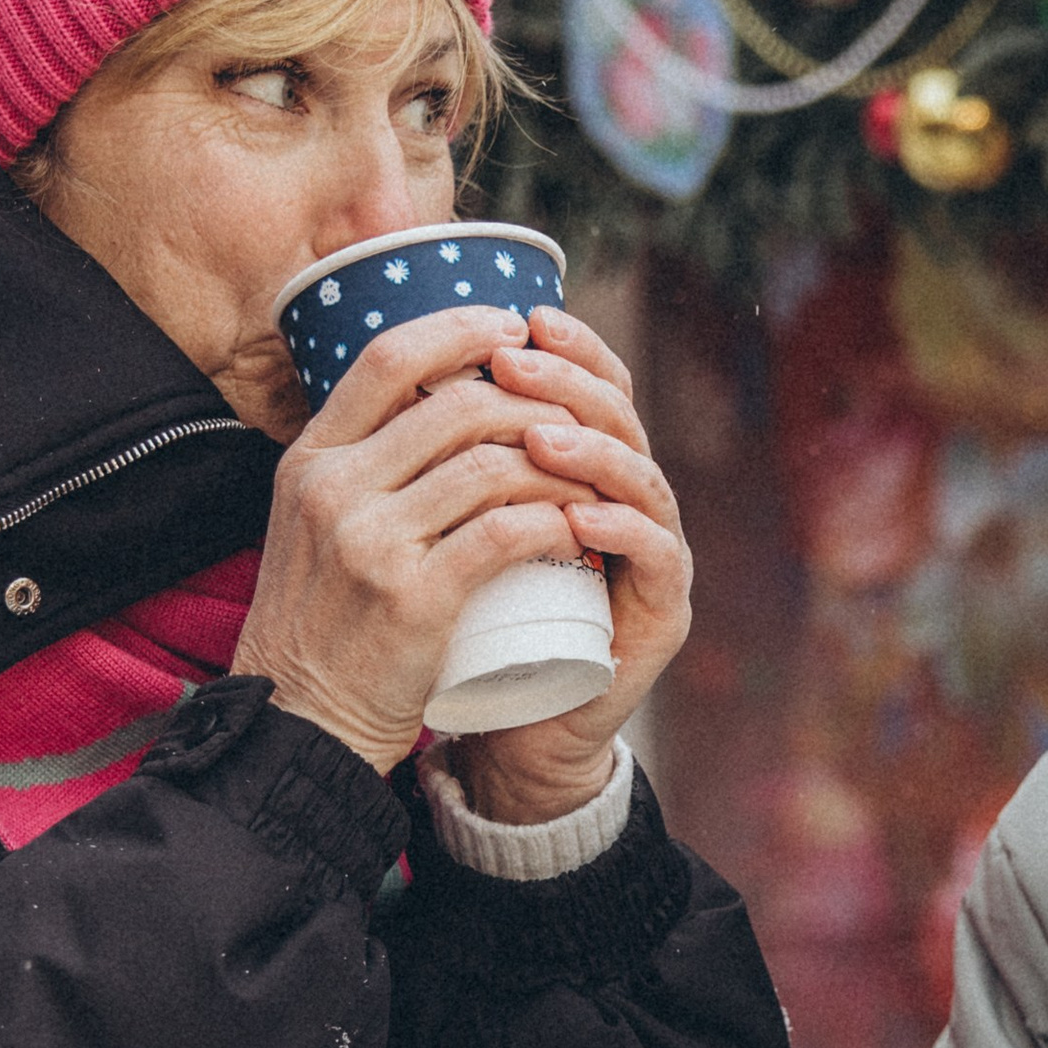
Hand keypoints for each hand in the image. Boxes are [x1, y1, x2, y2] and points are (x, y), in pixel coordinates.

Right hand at [231, 306, 590, 772]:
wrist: (299, 721)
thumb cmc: (321, 624)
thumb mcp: (312, 525)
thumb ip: (360, 466)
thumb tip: (433, 398)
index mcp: (309, 461)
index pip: (388, 357)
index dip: (460, 328)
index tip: (513, 327)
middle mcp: (333, 490)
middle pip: (456, 405)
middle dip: (531, 401)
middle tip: (574, 417)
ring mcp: (370, 543)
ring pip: (491, 465)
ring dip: (555, 464)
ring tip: (588, 476)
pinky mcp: (413, 599)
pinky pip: (505, 533)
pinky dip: (554, 520)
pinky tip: (578, 526)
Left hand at [453, 304, 693, 824]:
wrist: (510, 728)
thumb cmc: (471, 625)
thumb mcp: (449, 532)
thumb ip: (441, 463)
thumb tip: (386, 374)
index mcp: (585, 470)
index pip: (592, 387)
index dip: (567, 349)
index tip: (519, 319)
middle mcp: (629, 499)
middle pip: (621, 418)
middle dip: (569, 385)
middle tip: (516, 366)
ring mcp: (653, 554)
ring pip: (642, 479)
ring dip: (590, 452)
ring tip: (539, 439)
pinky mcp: (661, 612)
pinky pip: (656, 557)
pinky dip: (622, 532)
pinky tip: (583, 518)